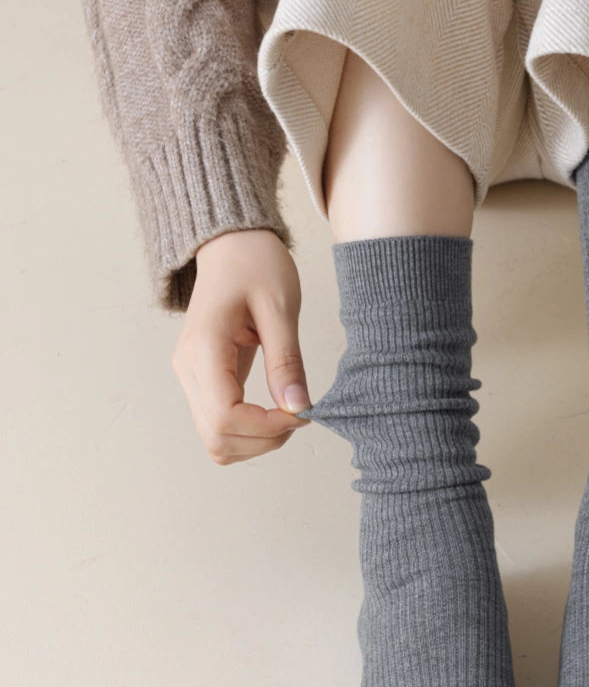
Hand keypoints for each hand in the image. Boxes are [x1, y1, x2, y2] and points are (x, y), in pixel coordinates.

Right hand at [171, 228, 312, 465]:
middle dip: (264, 439)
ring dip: (256, 440)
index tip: (301, 412)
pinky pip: (220, 425)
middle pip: (216, 439)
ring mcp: (191, 377)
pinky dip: (249, 430)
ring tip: (288, 411)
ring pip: (215, 440)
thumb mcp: (280, 308)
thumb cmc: (256, 265)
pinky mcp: (202, 380)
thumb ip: (287, 361)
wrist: (232, 245)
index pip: (224, 418)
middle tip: (299, 414)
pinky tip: (274, 409)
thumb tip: (298, 408)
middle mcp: (188, 369)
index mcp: (203, 348)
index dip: (267, 428)